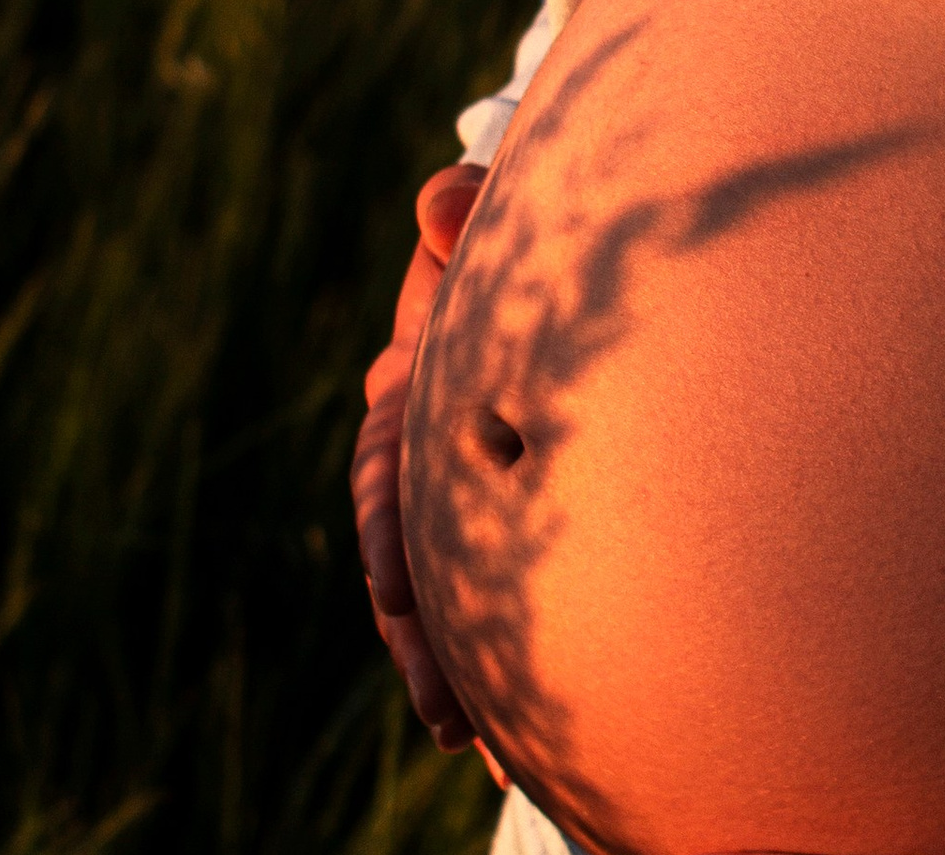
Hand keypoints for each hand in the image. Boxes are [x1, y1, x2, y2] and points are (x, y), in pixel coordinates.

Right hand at [354, 161, 492, 761]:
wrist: (556, 266)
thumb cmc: (518, 246)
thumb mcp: (494, 229)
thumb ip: (468, 218)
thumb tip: (444, 197)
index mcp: (410, 390)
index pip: (388, 469)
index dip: (391, 527)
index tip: (396, 585)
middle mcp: (424, 456)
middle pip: (408, 560)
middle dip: (419, 638)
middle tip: (441, 707)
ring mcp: (463, 495)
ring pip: (446, 599)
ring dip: (456, 673)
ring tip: (480, 747)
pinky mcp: (505, 523)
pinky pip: (495, 603)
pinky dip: (502, 667)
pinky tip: (513, 740)